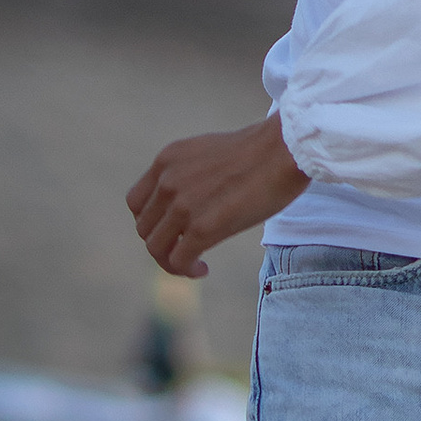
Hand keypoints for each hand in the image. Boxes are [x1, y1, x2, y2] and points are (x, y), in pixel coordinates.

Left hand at [127, 119, 309, 278]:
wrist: (285, 149)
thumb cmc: (260, 150)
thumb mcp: (208, 152)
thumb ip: (189, 174)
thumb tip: (189, 202)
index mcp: (168, 159)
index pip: (136, 202)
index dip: (151, 221)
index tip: (172, 229)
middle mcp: (167, 181)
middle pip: (144, 228)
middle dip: (163, 242)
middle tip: (187, 249)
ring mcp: (182, 205)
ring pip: (156, 248)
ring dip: (172, 261)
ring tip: (194, 264)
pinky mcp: (201, 228)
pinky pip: (177, 261)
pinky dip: (186, 270)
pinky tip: (203, 268)